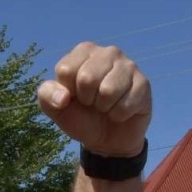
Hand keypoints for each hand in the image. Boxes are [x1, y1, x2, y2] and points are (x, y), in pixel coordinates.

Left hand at [37, 43, 150, 157]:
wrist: (108, 139)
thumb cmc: (81, 117)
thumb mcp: (56, 108)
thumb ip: (47, 96)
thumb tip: (63, 96)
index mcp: (83, 51)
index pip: (66, 70)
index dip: (68, 92)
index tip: (75, 97)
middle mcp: (108, 52)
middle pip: (87, 78)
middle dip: (87, 100)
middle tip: (93, 103)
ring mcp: (128, 66)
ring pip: (108, 90)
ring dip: (104, 108)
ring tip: (107, 107)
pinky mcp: (144, 83)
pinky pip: (126, 104)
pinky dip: (119, 115)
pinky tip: (122, 112)